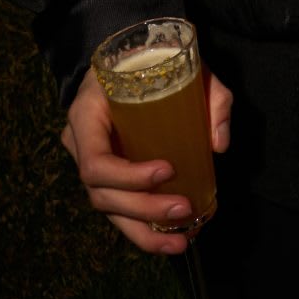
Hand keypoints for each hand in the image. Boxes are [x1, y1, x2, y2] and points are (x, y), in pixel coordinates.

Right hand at [61, 66, 232, 253]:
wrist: (129, 56)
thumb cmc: (154, 60)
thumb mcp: (186, 67)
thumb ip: (211, 98)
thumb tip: (219, 144)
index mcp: (86, 114)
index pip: (95, 161)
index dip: (128, 176)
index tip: (168, 170)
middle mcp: (80, 143)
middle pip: (102, 195)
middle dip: (144, 211)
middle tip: (185, 211)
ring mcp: (89, 162)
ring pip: (109, 210)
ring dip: (144, 231)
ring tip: (181, 242)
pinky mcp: (106, 176)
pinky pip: (118, 208)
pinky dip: (144, 228)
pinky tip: (172, 238)